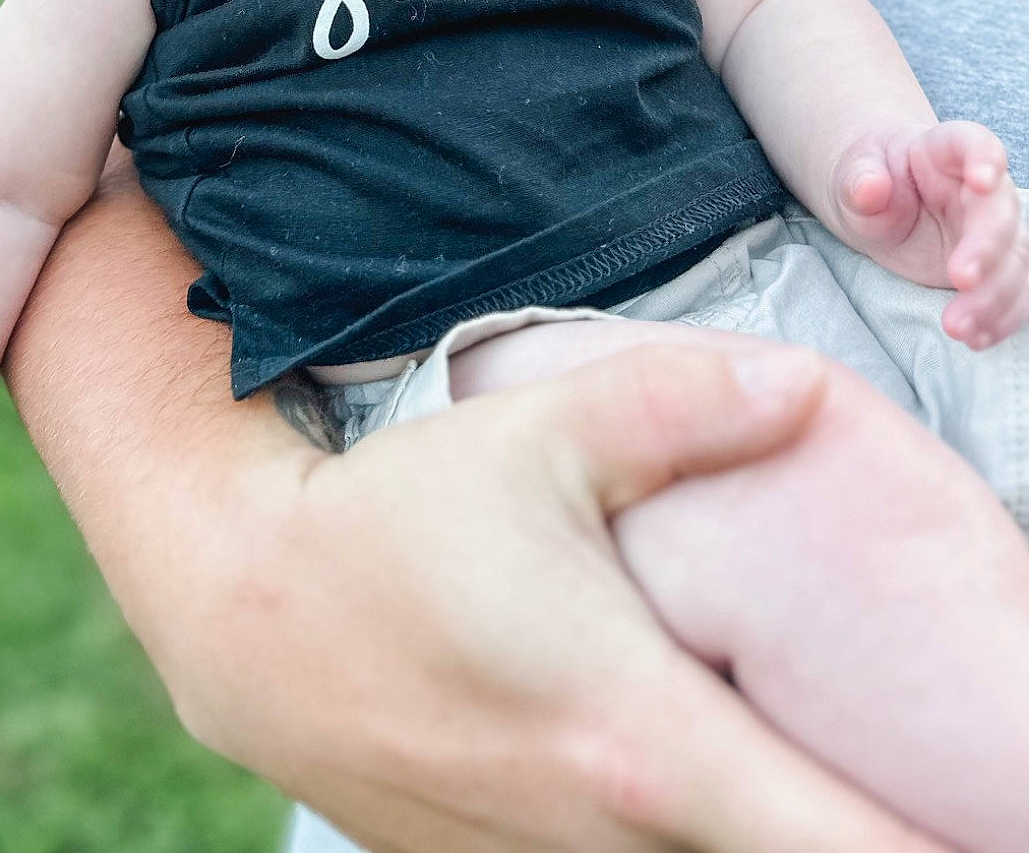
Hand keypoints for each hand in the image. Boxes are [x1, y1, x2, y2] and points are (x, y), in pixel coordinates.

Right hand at [182, 349, 951, 852]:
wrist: (243, 616)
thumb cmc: (394, 522)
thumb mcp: (538, 438)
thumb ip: (683, 406)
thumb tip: (807, 389)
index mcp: (644, 741)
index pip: (849, 849)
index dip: (945, 842)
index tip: (992, 808)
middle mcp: (608, 842)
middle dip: (857, 828)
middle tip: (903, 776)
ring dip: (755, 823)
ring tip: (784, 760)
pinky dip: (669, 832)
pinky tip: (649, 760)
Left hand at [832, 120, 1028, 345]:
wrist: (877, 203)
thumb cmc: (868, 178)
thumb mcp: (852, 175)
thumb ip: (859, 180)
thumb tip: (869, 187)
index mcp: (946, 150)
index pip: (975, 143)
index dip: (985, 158)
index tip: (983, 178)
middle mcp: (982, 189)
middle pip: (1001, 212)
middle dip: (987, 247)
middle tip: (960, 278)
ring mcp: (993, 230)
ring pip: (1015, 262)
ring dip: (994, 297)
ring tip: (959, 327)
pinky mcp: (995, 268)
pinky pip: (1012, 295)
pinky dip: (999, 319)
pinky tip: (976, 339)